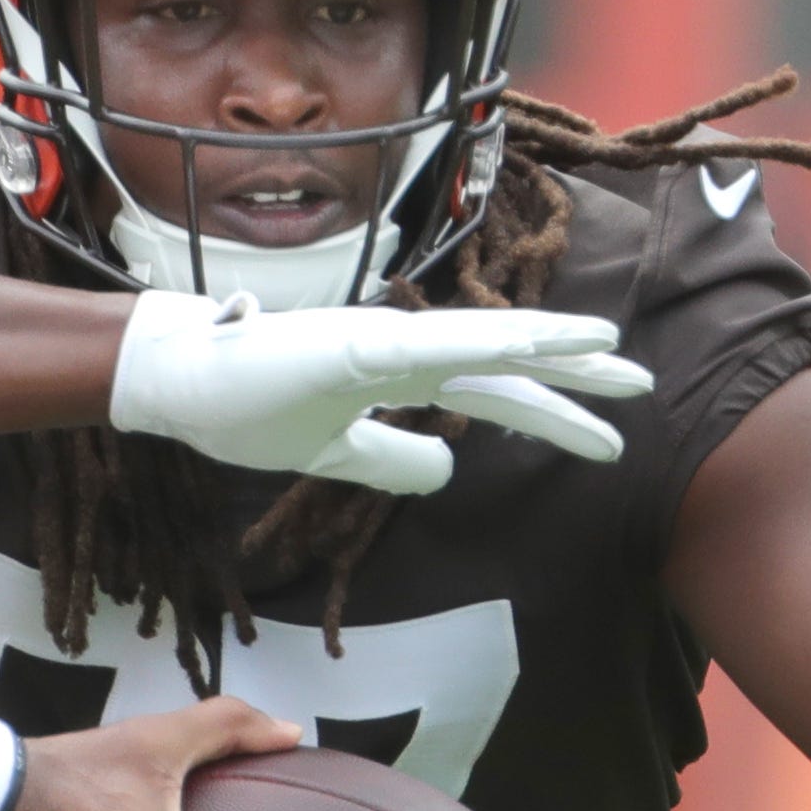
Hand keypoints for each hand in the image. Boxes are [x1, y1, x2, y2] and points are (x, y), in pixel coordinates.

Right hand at [109, 293, 654, 495]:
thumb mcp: (329, 453)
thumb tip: (447, 468)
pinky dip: (484, 342)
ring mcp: (376, 341)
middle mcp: (397, 351)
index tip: (607, 435)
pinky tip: (531, 343)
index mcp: (395, 377)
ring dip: (549, 347)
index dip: (551, 409)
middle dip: (573, 378)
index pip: (490, 392)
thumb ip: (388, 458)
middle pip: (504, 364)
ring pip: (481, 343)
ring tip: (611, 353)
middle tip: (641, 387)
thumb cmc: (237, 404)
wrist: (169, 377)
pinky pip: (430, 345)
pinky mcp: (350, 343)